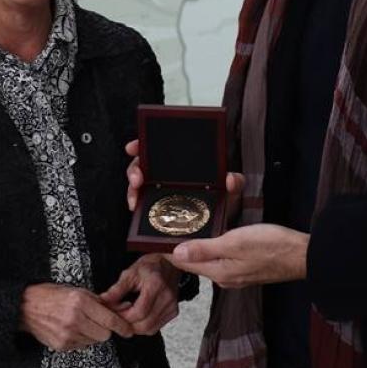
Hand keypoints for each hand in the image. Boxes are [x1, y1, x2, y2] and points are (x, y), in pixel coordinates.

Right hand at [19, 283, 133, 351]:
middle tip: (98, 321)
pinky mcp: (61, 345)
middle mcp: (74, 319)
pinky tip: (72, 328)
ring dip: (93, 334)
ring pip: (94, 341)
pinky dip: (81, 339)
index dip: (123, 326)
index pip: (110, 320)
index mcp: (81, 302)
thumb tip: (123, 307)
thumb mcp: (79, 291)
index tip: (129, 330)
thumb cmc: (52, 295)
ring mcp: (67, 334)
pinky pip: (82, 345)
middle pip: (105, 334)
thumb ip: (102, 301)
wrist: (27, 306)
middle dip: (105, 329)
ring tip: (81, 322)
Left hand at [98, 254, 180, 334]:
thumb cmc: (148, 268)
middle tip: (118, 316)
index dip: (123, 316)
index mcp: (155, 285)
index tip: (114, 312)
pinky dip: (144, 326)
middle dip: (127, 324)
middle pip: (144, 324)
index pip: (139, 312)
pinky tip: (138, 317)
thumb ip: (116, 290)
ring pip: (149, 329)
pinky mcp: (173, 312)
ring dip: (135, 327)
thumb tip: (103, 301)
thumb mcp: (129, 274)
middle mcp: (166, 297)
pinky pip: (155, 328)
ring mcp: (172, 306)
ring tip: (127, 316)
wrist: (167, 265)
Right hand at [124, 139, 246, 211]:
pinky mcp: (156, 204)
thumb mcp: (231, 190)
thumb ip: (235, 183)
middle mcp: (167, 172)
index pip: (160, 146)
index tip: (133, 146)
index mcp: (183, 162)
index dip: (143, 143)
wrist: (220, 224)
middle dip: (134, 168)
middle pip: (143, 163)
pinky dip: (135, 201)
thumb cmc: (223, 201)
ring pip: (137, 181)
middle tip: (137, 178)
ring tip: (135, 196)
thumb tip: (230, 179)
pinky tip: (135, 206)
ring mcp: (159, 187)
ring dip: (131, 187)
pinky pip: (140, 200)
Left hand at [169, 224, 307, 288]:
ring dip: (197, 245)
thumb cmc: (271, 246)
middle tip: (169, 227)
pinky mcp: (246, 268)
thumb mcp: (234, 242)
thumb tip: (176, 252)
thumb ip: (205, 248)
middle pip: (195, 261)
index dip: (169, 248)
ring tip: (186, 228)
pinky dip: (213, 246)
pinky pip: (221, 257)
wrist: (302, 255)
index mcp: (219, 272)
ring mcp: (236, 274)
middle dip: (182, 245)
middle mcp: (224, 277)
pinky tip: (213, 235)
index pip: (184, 262)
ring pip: (208, 259)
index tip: (156, 235)